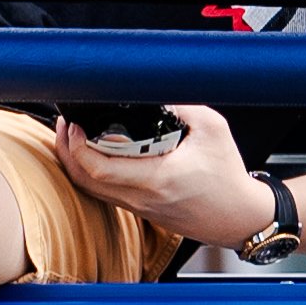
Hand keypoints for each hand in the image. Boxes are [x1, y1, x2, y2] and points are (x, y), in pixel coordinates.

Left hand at [55, 103, 273, 246]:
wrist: (239, 216)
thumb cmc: (228, 175)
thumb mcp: (213, 128)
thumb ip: (183, 106)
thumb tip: (155, 88)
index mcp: (157, 179)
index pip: (100, 169)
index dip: (77, 147)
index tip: (75, 124)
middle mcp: (143, 198)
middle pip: (86, 182)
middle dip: (67, 152)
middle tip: (66, 126)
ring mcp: (140, 208)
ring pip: (92, 191)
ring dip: (76, 164)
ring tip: (73, 137)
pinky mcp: (143, 212)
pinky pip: (107, 195)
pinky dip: (92, 176)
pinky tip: (94, 155)